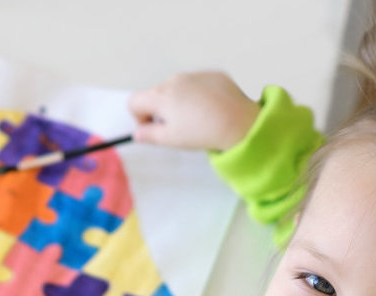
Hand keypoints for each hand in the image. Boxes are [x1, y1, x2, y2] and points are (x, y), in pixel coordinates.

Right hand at [127, 71, 260, 151]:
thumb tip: (139, 133)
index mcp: (161, 95)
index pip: (135, 102)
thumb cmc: (203, 132)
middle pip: (157, 94)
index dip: (140, 117)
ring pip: (178, 88)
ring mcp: (196, 75)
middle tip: (179, 127)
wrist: (240, 122)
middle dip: (162, 109)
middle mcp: (175, 80)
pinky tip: (211, 110)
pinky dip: (199, 95)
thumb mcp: (171, 139)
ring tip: (198, 119)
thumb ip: (149, 135)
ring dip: (181, 101)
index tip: (154, 128)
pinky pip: (199, 84)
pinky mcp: (214, 75)